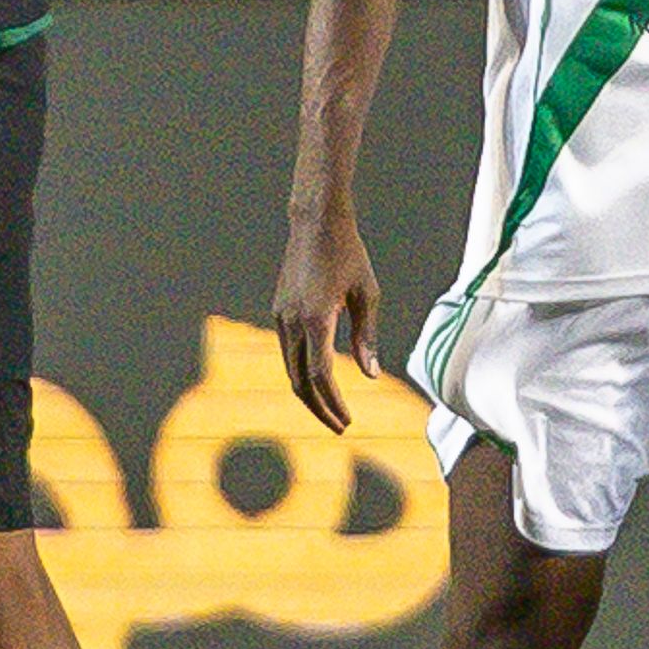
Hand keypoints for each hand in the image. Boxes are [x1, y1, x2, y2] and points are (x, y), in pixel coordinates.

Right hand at [269, 206, 380, 432]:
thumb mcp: (367, 294)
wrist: (315, 222)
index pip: (320, 375)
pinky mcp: (278, 311)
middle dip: (319, 408)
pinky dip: (302, 372)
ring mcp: (280, 316)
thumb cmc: (348, 254)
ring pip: (290, 369)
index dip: (334, 403)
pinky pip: (288, 352)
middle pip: (300, 381)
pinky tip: (320, 379)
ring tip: (331, 409)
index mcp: (315, 318)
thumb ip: (367, 337)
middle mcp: (291, 321)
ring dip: (309, 392)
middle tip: (340, 426)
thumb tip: (370, 375)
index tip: (348, 421)